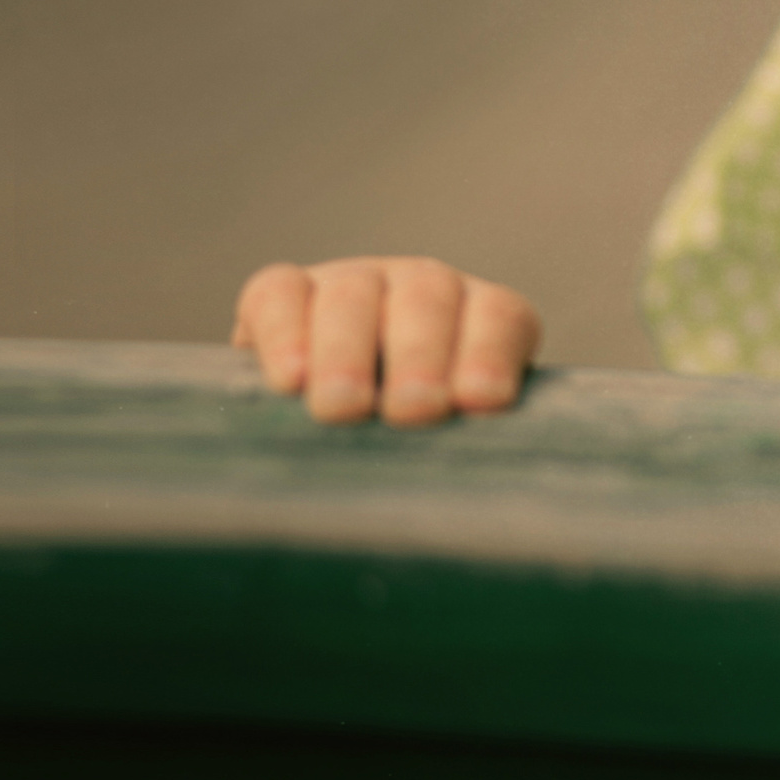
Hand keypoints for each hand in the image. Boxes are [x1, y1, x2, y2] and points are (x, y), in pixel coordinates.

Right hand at [231, 257, 539, 424]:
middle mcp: (422, 286)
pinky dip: (285, 333)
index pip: (499, 319)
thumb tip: (475, 498)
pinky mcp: (286, 290)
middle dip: (421, 357)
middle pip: (427, 299)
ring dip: (348, 352)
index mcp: (482, 316)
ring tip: (343, 407)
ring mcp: (354, 281)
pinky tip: (289, 380)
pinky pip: (281, 294)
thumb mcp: (451, 440)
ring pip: (352, 296)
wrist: (329, 419)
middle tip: (413, 411)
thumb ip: (468, 445)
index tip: (481, 401)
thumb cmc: (415, 445)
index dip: (491, 354)